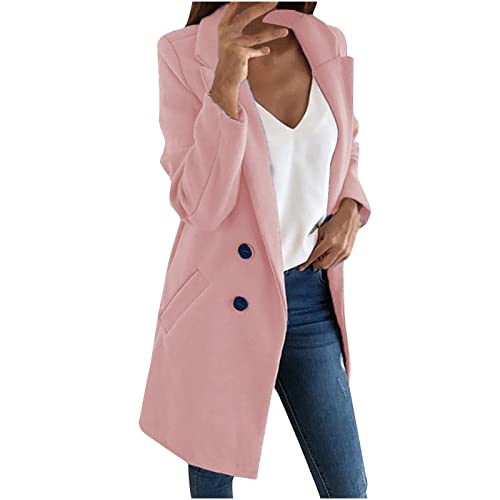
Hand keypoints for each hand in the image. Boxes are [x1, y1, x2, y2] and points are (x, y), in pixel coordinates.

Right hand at [209, 2, 288, 117]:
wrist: (224, 78)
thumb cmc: (229, 59)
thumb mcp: (229, 40)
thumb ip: (236, 26)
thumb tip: (239, 9)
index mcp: (223, 26)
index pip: (232, 8)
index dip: (240, 1)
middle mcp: (227, 32)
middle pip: (248, 15)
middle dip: (262, 7)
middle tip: (274, 2)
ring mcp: (234, 43)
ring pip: (258, 37)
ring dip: (274, 34)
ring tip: (286, 32)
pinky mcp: (241, 54)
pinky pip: (256, 51)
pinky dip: (261, 51)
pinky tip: (266, 51)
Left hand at [298, 199, 360, 270]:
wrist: (349, 218)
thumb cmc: (335, 223)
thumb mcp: (322, 231)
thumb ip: (316, 243)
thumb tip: (311, 254)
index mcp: (330, 241)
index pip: (315, 256)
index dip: (307, 263)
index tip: (302, 267)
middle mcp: (338, 248)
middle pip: (324, 265)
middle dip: (316, 265)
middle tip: (312, 261)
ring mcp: (344, 252)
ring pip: (330, 265)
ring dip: (324, 263)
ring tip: (321, 256)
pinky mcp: (347, 254)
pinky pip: (336, 262)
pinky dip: (331, 261)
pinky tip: (328, 254)